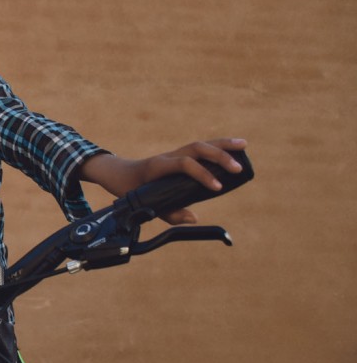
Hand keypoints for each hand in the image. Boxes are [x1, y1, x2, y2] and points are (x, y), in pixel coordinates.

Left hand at [81, 138, 247, 223]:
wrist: (119, 174)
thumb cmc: (131, 190)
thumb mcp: (145, 205)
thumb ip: (169, 213)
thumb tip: (194, 218)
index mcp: (158, 167)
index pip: (184, 165)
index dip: (202, 174)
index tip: (217, 187)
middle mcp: (168, 156)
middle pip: (196, 148)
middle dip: (218, 157)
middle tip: (237, 169)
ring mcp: (174, 153)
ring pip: (200, 144)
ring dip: (223, 145)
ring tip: (244, 146)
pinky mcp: (180, 154)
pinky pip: (200, 147)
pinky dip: (217, 146)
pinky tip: (234, 147)